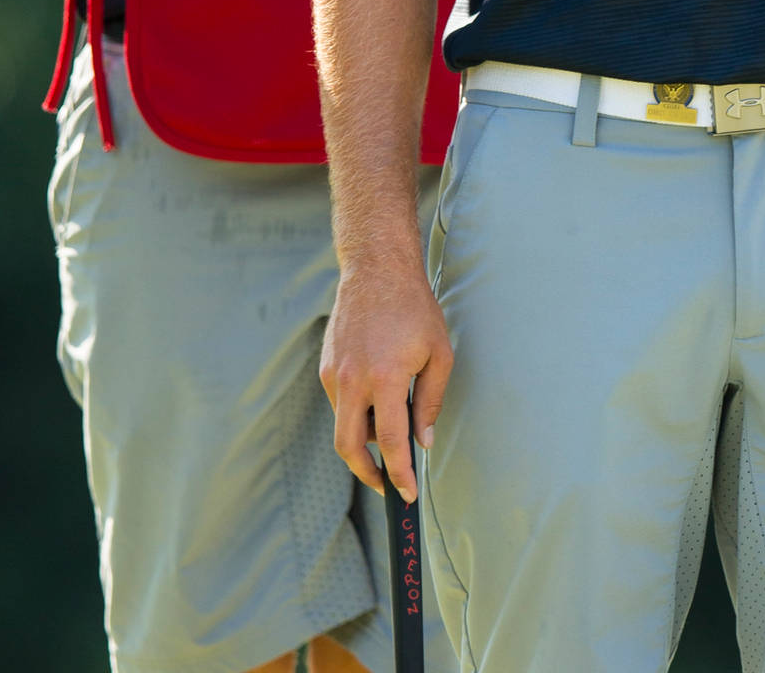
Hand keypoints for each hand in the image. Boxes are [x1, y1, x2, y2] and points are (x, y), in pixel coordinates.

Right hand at [320, 262, 453, 504]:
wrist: (377, 269)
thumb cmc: (414, 309)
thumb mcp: (439, 353)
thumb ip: (430, 401)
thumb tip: (422, 442)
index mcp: (385, 377)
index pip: (390, 442)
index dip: (398, 474)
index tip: (405, 495)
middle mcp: (353, 379)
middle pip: (349, 447)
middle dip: (367, 473)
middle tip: (386, 483)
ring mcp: (334, 373)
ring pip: (343, 425)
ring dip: (366, 437)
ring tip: (392, 420)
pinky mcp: (326, 366)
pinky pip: (340, 404)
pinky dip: (358, 412)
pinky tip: (378, 396)